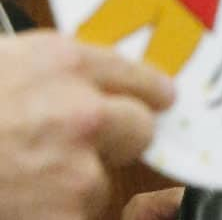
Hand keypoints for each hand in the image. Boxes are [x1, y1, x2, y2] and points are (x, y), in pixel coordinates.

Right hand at [0, 31, 174, 219]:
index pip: (137, 76)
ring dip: (70, 187)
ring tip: (16, 179)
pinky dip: (51, 215)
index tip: (158, 100)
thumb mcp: (2, 66)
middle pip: (140, 127)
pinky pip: (76, 216)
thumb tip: (92, 87)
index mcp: (63, 64)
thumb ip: (52, 74)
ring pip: (99, 182)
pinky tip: (16, 201)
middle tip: (80, 149)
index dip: (146, 91)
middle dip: (118, 140)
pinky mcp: (66, 215)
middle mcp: (82, 113)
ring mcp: (77, 170)